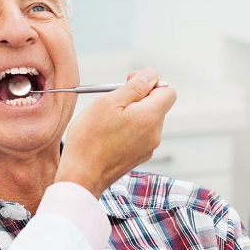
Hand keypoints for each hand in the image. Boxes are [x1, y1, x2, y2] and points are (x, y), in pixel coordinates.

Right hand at [55, 67, 176, 197]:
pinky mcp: (137, 157)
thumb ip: (134, 87)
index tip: (130, 82)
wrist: (82, 175)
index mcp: (150, 117)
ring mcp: (147, 147)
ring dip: (130, 113)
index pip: (167, 90)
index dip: (150, 82)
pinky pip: (138, 135)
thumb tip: (150, 74)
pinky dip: (126, 129)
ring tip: (106, 118)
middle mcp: (155, 133)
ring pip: (146, 120)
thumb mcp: (108, 102)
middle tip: (112, 97)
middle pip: (156, 105)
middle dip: (137, 97)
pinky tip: (107, 133)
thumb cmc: (90, 139)